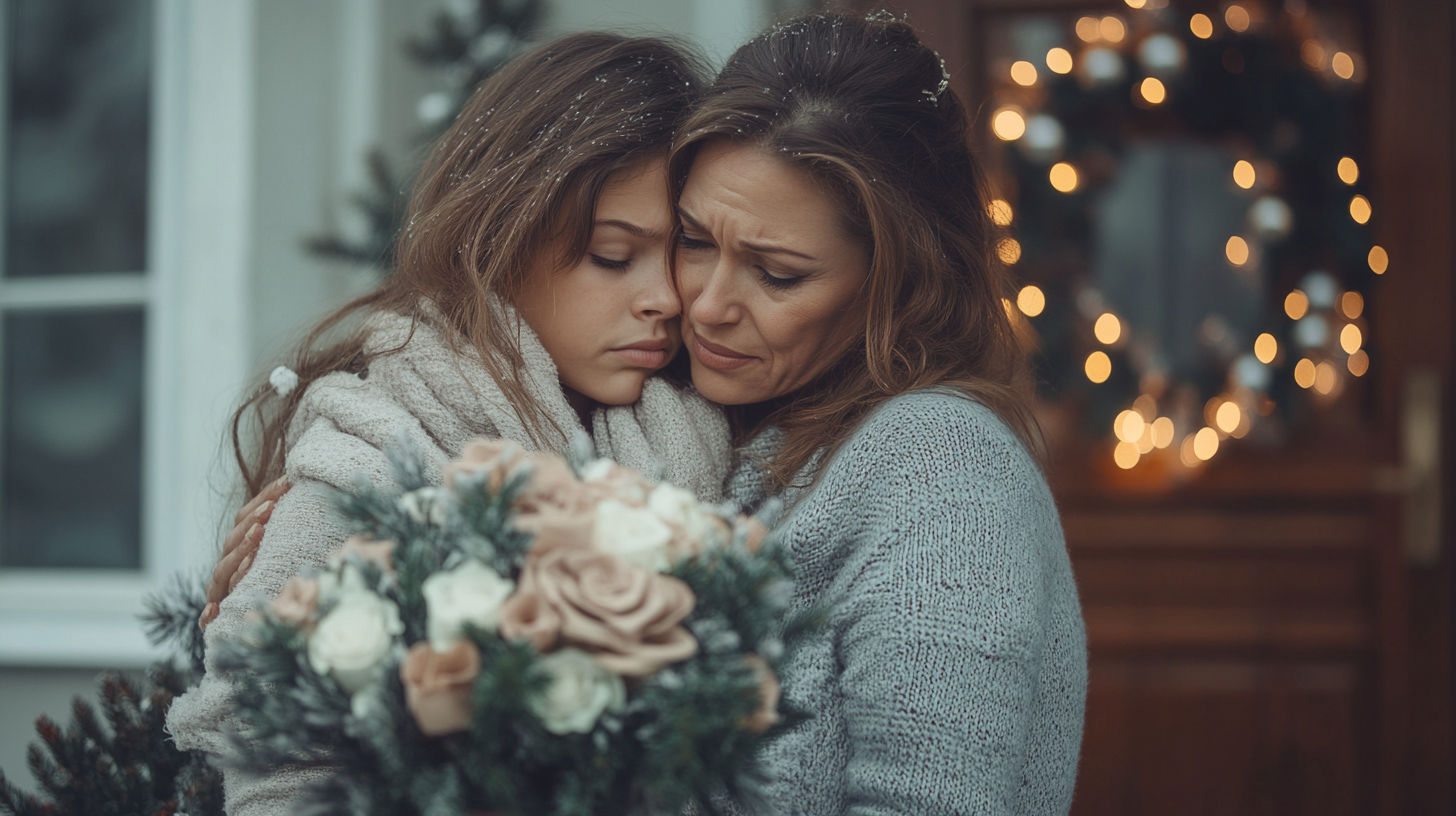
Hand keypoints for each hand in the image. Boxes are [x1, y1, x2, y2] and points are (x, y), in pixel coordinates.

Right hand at [199, 476, 290, 631]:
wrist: (262, 624)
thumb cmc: (284, 576)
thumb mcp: (288, 547)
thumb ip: (286, 518)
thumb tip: (299, 480)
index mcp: (241, 545)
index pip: (246, 517)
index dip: (265, 498)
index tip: (287, 483)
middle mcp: (229, 564)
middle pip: (233, 541)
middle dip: (252, 523)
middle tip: (271, 510)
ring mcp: (221, 589)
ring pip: (225, 570)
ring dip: (241, 554)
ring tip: (257, 542)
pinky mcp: (217, 617)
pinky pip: (208, 617)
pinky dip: (209, 614)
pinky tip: (214, 612)